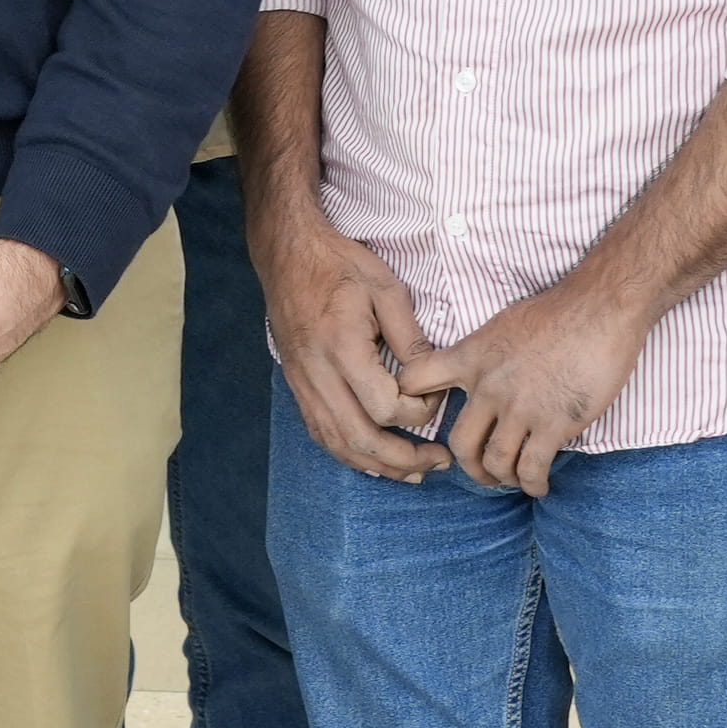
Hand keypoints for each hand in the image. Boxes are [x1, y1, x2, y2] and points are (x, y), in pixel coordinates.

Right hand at [246, 193, 441, 481]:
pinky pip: (321, 433)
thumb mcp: (386, 289)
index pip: (385, 407)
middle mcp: (317, 373)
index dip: (419, 413)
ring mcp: (303, 383)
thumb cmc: (340, 265)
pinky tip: (374, 461)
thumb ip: (410, 338)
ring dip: (377, 466)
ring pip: (338, 443)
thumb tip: (432, 379)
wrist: (288, 255)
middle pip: (360, 438)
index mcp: (342, 347)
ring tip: (412, 472)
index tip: (437, 397)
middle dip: (403, 459)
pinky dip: (349, 454)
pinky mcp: (298, 386)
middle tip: (438, 462)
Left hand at [409, 285, 649, 499]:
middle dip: (470, 466)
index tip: (427, 417)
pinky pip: (532, 468)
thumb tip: (486, 373)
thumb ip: (486, 353)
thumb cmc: (559, 311)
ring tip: (514, 479)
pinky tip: (539, 485)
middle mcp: (489, 386)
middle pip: (460, 443)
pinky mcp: (553, 424)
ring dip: (503, 478)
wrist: (601, 307)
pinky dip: (533, 484)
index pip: (414, 379)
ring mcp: (520, 408)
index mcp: (471, 356)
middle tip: (484, 471)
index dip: (411, 403)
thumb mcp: (504, 323)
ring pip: (496, 462)